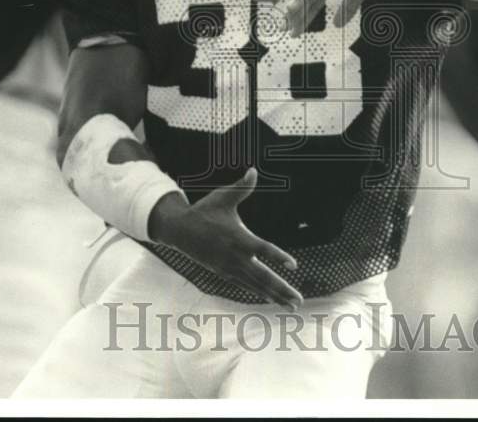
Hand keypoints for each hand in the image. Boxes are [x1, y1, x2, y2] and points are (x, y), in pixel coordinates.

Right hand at [148, 168, 302, 308]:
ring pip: (255, 285)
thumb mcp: (223, 197)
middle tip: (298, 302)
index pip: (263, 249)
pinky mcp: (224, 273)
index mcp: (238, 238)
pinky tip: (272, 299)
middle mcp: (235, 256)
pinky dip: (259, 292)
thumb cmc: (204, 210)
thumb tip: (253, 170)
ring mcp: (229, 268)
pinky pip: (245, 285)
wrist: (179, 230)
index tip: (294, 265)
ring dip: (274, 296)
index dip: (278, 257)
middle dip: (282, 289)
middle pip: (263, 276)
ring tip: (292, 307)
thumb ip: (242, 187)